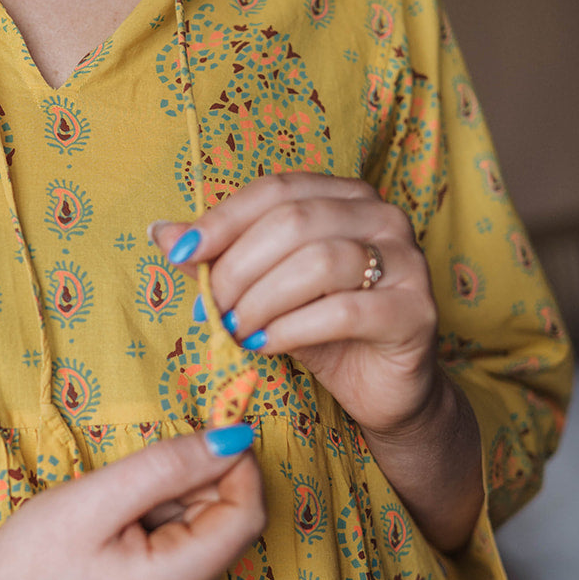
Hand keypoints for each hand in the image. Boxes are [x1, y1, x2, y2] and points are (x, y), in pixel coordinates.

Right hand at [0, 427, 264, 579]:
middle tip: (135, 475)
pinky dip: (162, 520)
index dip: (238, 466)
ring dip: (174, 500)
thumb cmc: (32, 553)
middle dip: (197, 482)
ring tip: (115, 506)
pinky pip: (184, 547)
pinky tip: (116, 525)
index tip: (207, 429)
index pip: (246, 515)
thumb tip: (234, 438)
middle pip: (228, 523)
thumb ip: (171, 465)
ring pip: (206, 531)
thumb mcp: (100, 495)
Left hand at [150, 173, 439, 440]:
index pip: (276, 190)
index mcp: (346, 197)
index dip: (224, 219)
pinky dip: (291, 328)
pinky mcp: (416, 311)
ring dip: (261, 300)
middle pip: (294, 222)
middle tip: (213, 308)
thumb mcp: (265, 290)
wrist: (383, 389)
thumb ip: (222, 259)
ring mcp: (407, 262)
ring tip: (236, 330)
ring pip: (318, 262)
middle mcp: (383, 217)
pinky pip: (342, 311)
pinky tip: (265, 345)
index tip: (184, 253)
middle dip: (239, 267)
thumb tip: (162, 233)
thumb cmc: (323, 332)